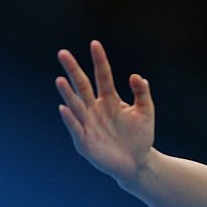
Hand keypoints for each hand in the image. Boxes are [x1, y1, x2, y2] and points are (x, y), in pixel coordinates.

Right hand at [55, 40, 154, 183]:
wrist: (137, 162)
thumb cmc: (140, 136)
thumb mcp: (145, 112)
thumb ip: (142, 93)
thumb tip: (136, 75)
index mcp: (110, 99)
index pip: (102, 75)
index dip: (99, 60)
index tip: (95, 44)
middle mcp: (95, 108)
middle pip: (82, 85)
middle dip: (73, 70)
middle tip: (63, 53)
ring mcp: (88, 123)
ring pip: (76, 105)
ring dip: (68, 93)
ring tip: (60, 79)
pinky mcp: (85, 141)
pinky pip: (76, 127)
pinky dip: (70, 118)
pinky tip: (63, 107)